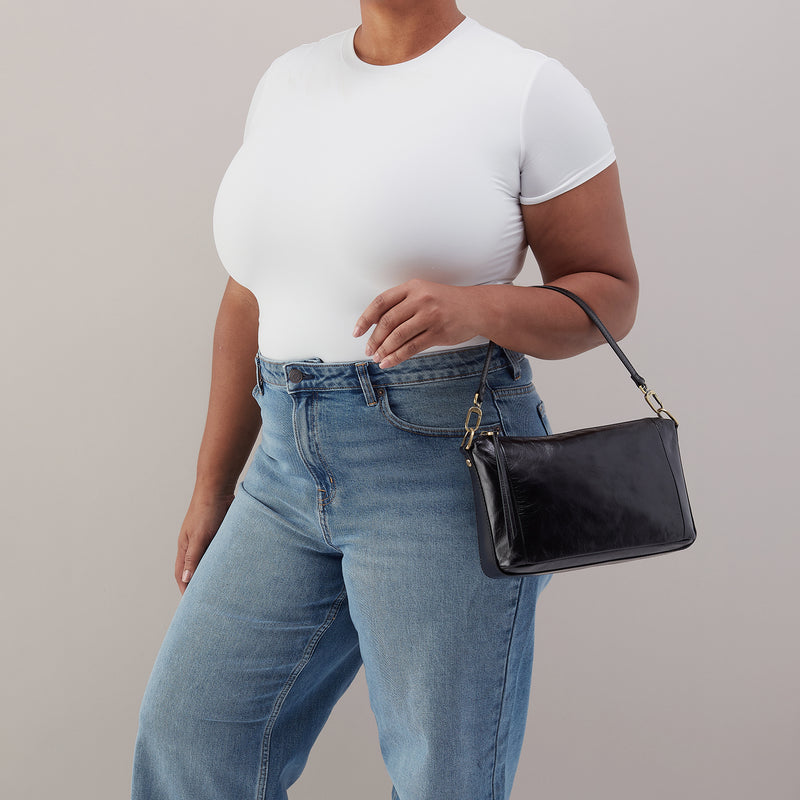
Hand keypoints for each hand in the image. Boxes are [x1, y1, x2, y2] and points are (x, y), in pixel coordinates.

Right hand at [174, 490, 234, 593]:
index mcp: (185, 548)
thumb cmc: (205, 511)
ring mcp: (206, 541)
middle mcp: (194, 546)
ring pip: (208, 562)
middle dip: (199, 586)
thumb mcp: (199, 536)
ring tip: (222, 590)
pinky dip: (223, 562)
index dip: (186, 590)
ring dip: (213, 574)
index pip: (182, 575)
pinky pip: (219, 553)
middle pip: (195, 571)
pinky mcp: (219, 535)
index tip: (192, 606)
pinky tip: (232, 569)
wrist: (218, 489)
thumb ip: (194, 557)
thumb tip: (187, 578)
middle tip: (209, 602)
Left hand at [352, 279, 478, 367]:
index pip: (381, 302)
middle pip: (388, 321)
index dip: (366, 318)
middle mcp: (420, 299)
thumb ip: (402, 304)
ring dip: (384, 349)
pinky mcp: (438, 332)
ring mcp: (430, 316)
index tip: (357, 331)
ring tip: (377, 357)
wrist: (477, 307)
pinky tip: (389, 362)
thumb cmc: (446, 302)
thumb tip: (376, 324)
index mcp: (412, 287)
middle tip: (368, 349)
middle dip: (374, 338)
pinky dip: (397, 357)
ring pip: (398, 336)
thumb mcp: (423, 293)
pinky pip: (412, 347)